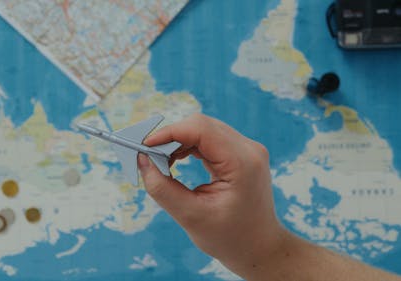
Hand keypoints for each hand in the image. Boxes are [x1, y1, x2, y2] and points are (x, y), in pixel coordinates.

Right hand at [138, 113, 286, 275]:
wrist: (259, 247)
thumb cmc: (229, 238)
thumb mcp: (190, 217)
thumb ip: (162, 188)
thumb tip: (142, 159)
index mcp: (242, 163)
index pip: (200, 129)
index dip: (169, 132)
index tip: (144, 145)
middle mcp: (248, 149)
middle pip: (201, 125)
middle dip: (171, 136)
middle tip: (148, 155)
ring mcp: (247, 149)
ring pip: (203, 129)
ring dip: (178, 140)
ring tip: (161, 161)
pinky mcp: (241, 153)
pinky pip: (209, 138)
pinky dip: (188, 145)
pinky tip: (175, 160)